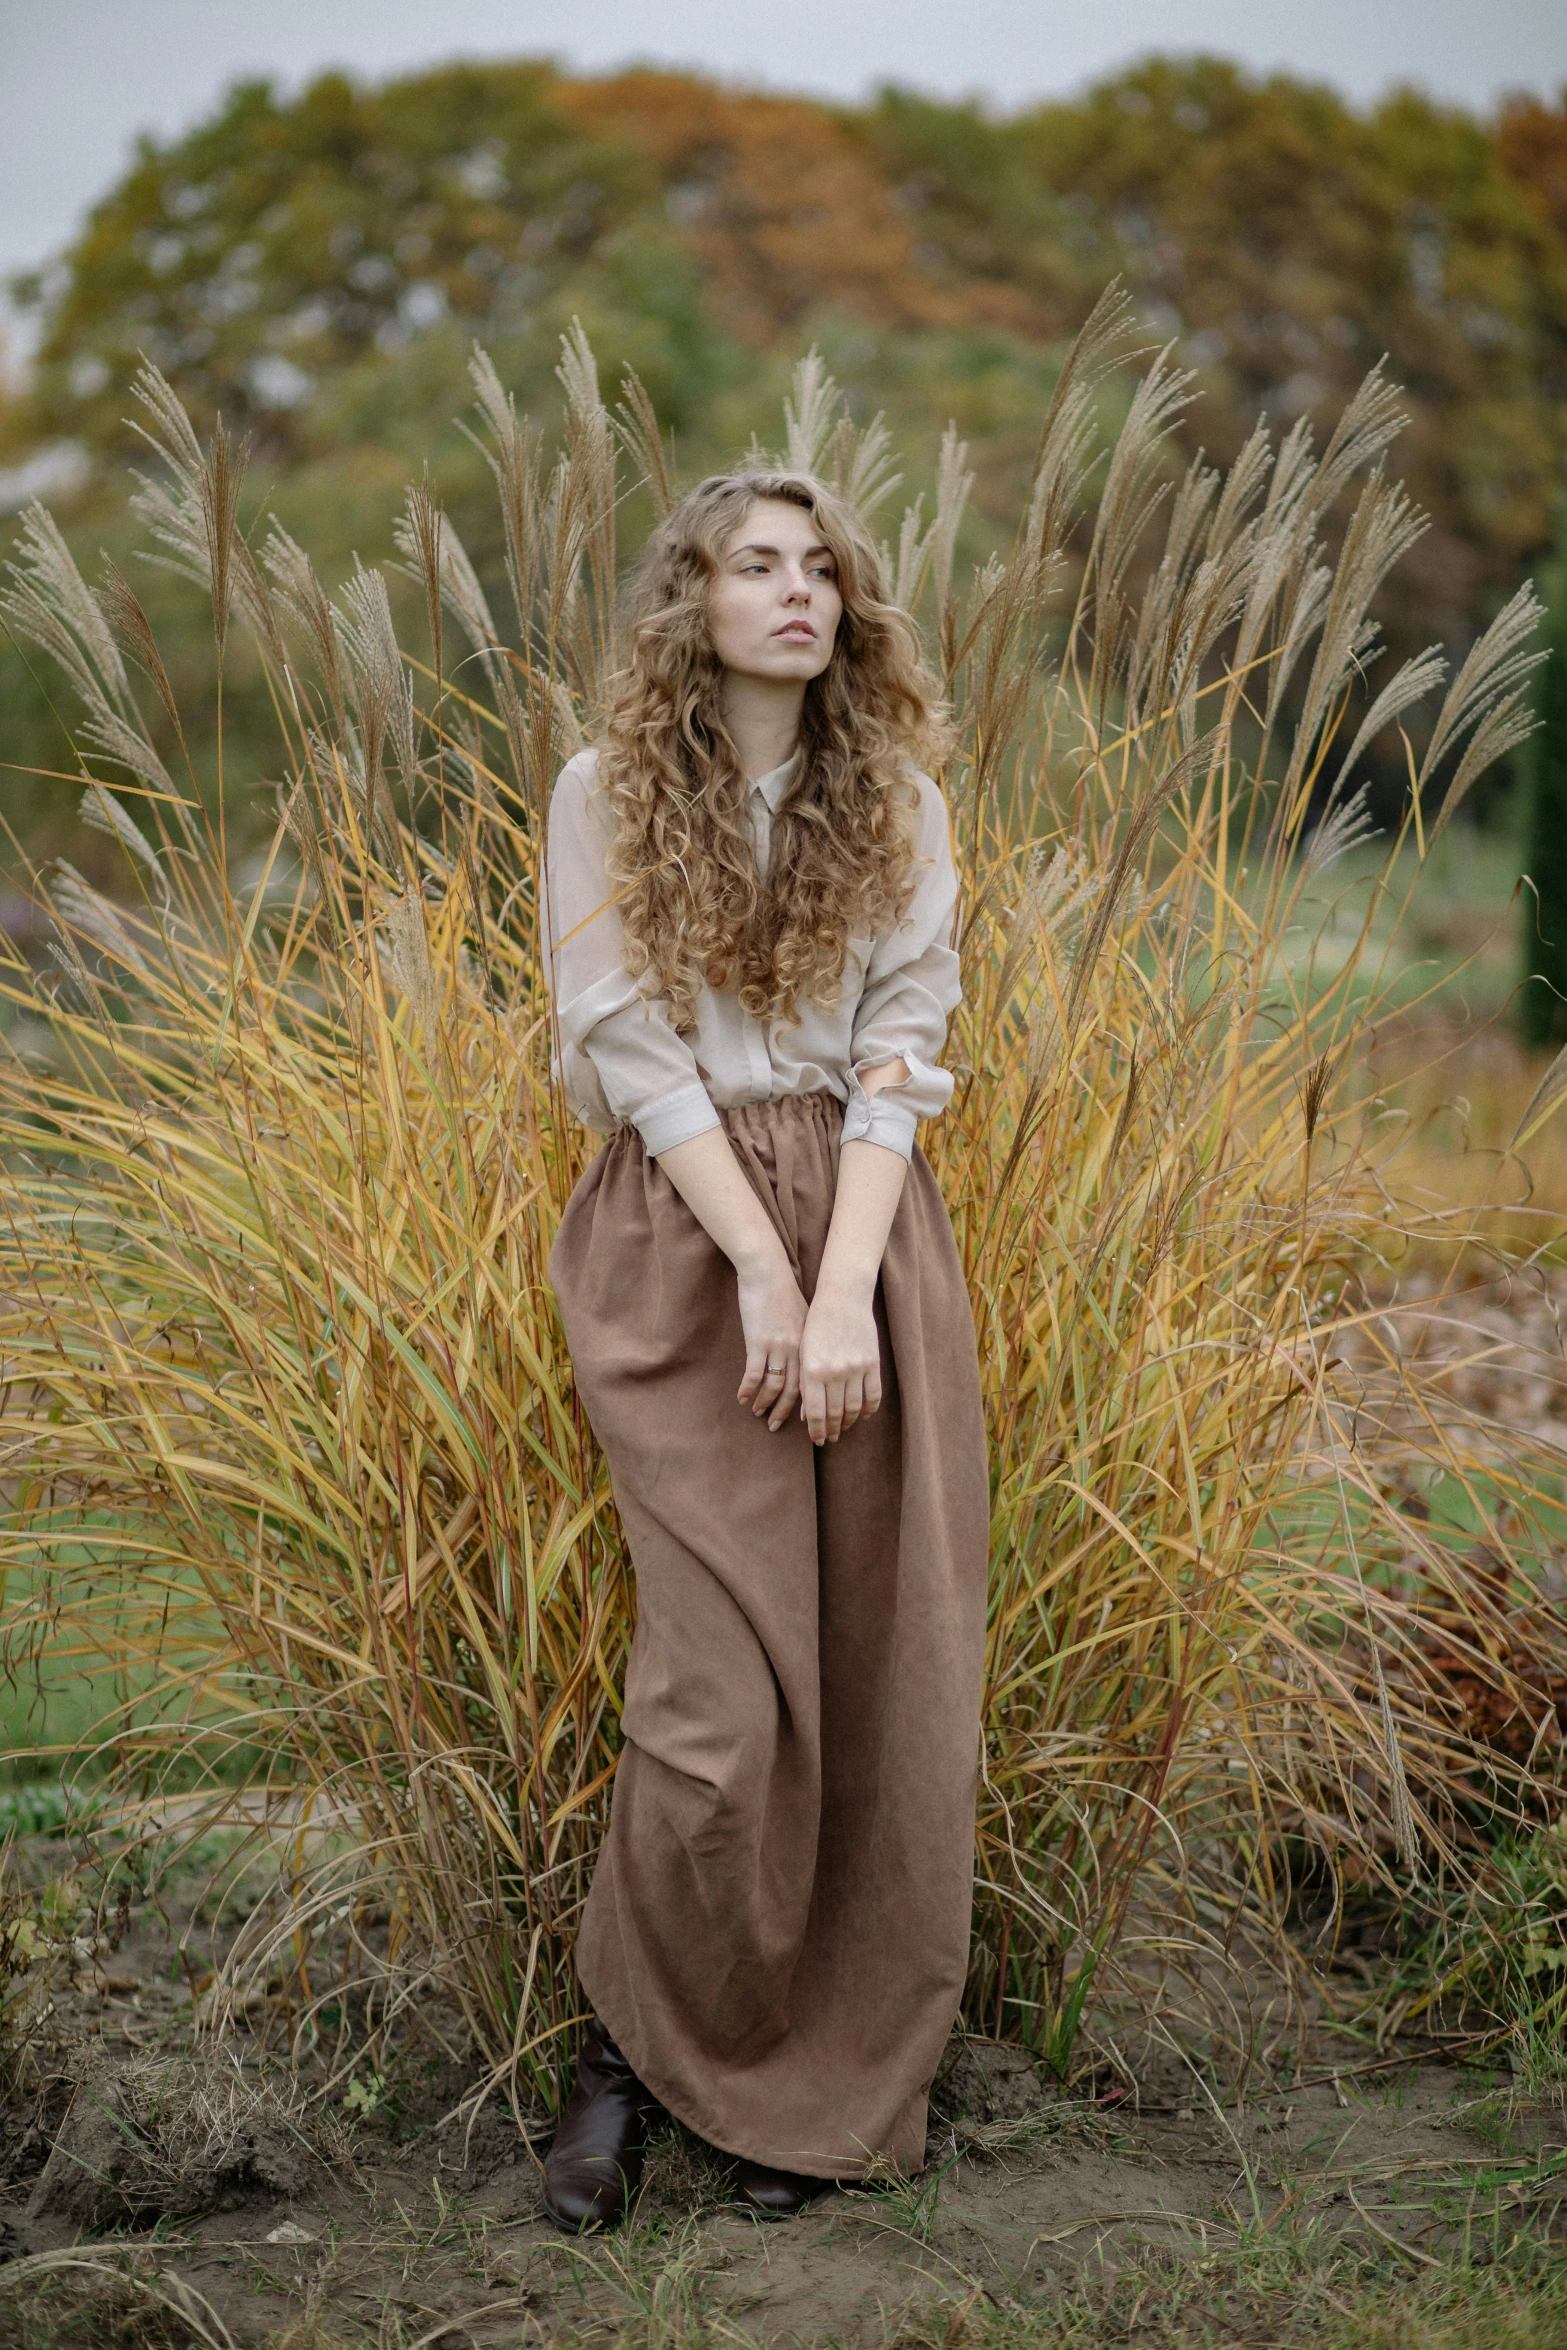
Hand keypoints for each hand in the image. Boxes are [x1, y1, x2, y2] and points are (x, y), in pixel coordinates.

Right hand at [735, 1253, 808, 1430]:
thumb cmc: (784, 1291)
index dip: (807, 1405)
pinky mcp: (758, 1341)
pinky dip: (747, 1389)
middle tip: (775, 1427)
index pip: (813, 1384)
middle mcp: (798, 1350)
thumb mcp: (804, 1317)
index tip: (803, 1422)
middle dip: (784, 1412)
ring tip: (757, 1413)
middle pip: (794, 1391)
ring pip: (774, 1386)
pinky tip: (741, 1397)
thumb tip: (806, 1359)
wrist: (767, 1271)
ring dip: (764, 1403)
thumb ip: (805, 1340)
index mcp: (811, 1345)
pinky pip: (754, 1374)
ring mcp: (778, 1346)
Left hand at [800, 1278, 881, 1445]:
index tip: (817, 1440)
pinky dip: (868, 1410)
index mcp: (813, 1370)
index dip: (816, 1431)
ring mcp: (856, 1369)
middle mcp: (834, 1372)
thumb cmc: (816, 1325)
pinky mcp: (872, 1363)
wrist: (842, 1298)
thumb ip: (806, 1384)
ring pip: (854, 1408)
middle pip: (835, 1414)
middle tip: (830, 1438)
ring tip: (843, 1428)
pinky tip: (862, 1415)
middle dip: (831, 1430)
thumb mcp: (804, 1354)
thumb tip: (808, 1415)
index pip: (815, 1413)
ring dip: (848, 1422)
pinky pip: (873, 1395)